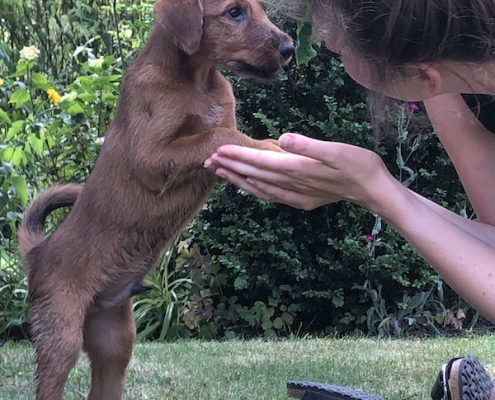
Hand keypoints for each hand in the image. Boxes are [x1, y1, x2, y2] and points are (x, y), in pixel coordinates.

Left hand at [204, 133, 391, 210]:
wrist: (373, 191)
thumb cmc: (359, 166)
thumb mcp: (338, 150)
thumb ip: (308, 145)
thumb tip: (281, 138)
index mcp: (298, 169)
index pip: (260, 162)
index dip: (238, 156)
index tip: (218, 150)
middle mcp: (293, 185)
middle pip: (255, 175)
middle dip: (231, 168)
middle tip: (207, 161)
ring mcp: (296, 195)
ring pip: (260, 188)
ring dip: (239, 180)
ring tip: (220, 174)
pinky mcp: (302, 200)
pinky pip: (272, 196)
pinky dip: (256, 190)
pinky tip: (250, 186)